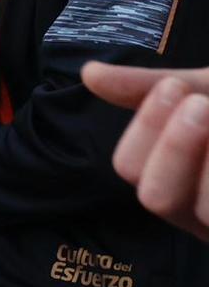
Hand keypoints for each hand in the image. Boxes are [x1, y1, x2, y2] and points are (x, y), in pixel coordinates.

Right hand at [84, 62, 208, 241]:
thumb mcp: (201, 92)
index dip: (147, 129)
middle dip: (174, 150)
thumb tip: (89, 73)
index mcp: (174, 181)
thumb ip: (146, 89)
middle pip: (157, 198)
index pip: (132, 167)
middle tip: (202, 106)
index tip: (172, 86)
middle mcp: (195, 213)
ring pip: (204, 213)